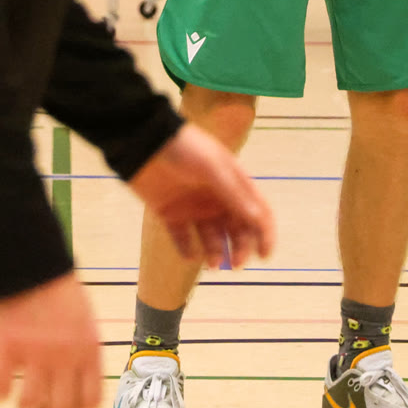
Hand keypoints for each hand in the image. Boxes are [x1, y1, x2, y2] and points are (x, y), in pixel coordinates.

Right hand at [0, 272, 101, 407]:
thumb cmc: (55, 288)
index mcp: (88, 348)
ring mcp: (36, 354)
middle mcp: (66, 356)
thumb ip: (81, 350)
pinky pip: (1, 390)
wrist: (28, 261)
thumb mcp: (82, 318)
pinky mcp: (8, 348)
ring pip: (30, 405)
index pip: (92, 399)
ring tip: (19, 397)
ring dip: (24, 406)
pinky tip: (0, 386)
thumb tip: (76, 385)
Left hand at [128, 122, 275, 268]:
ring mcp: (194, 207)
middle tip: (235, 264)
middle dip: (240, 248)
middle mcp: (217, 198)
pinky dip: (188, 250)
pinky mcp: (170, 214)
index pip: (257, 211)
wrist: (143, 142)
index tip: (263, 256)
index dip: (264, 234)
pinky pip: (182, 239)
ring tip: (212, 263)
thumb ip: (234, 194)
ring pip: (211, 238)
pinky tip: (190, 255)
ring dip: (215, 253)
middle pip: (237, 230)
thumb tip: (257, 219)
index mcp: (233, 184)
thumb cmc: (184, 149)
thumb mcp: (212, 167)